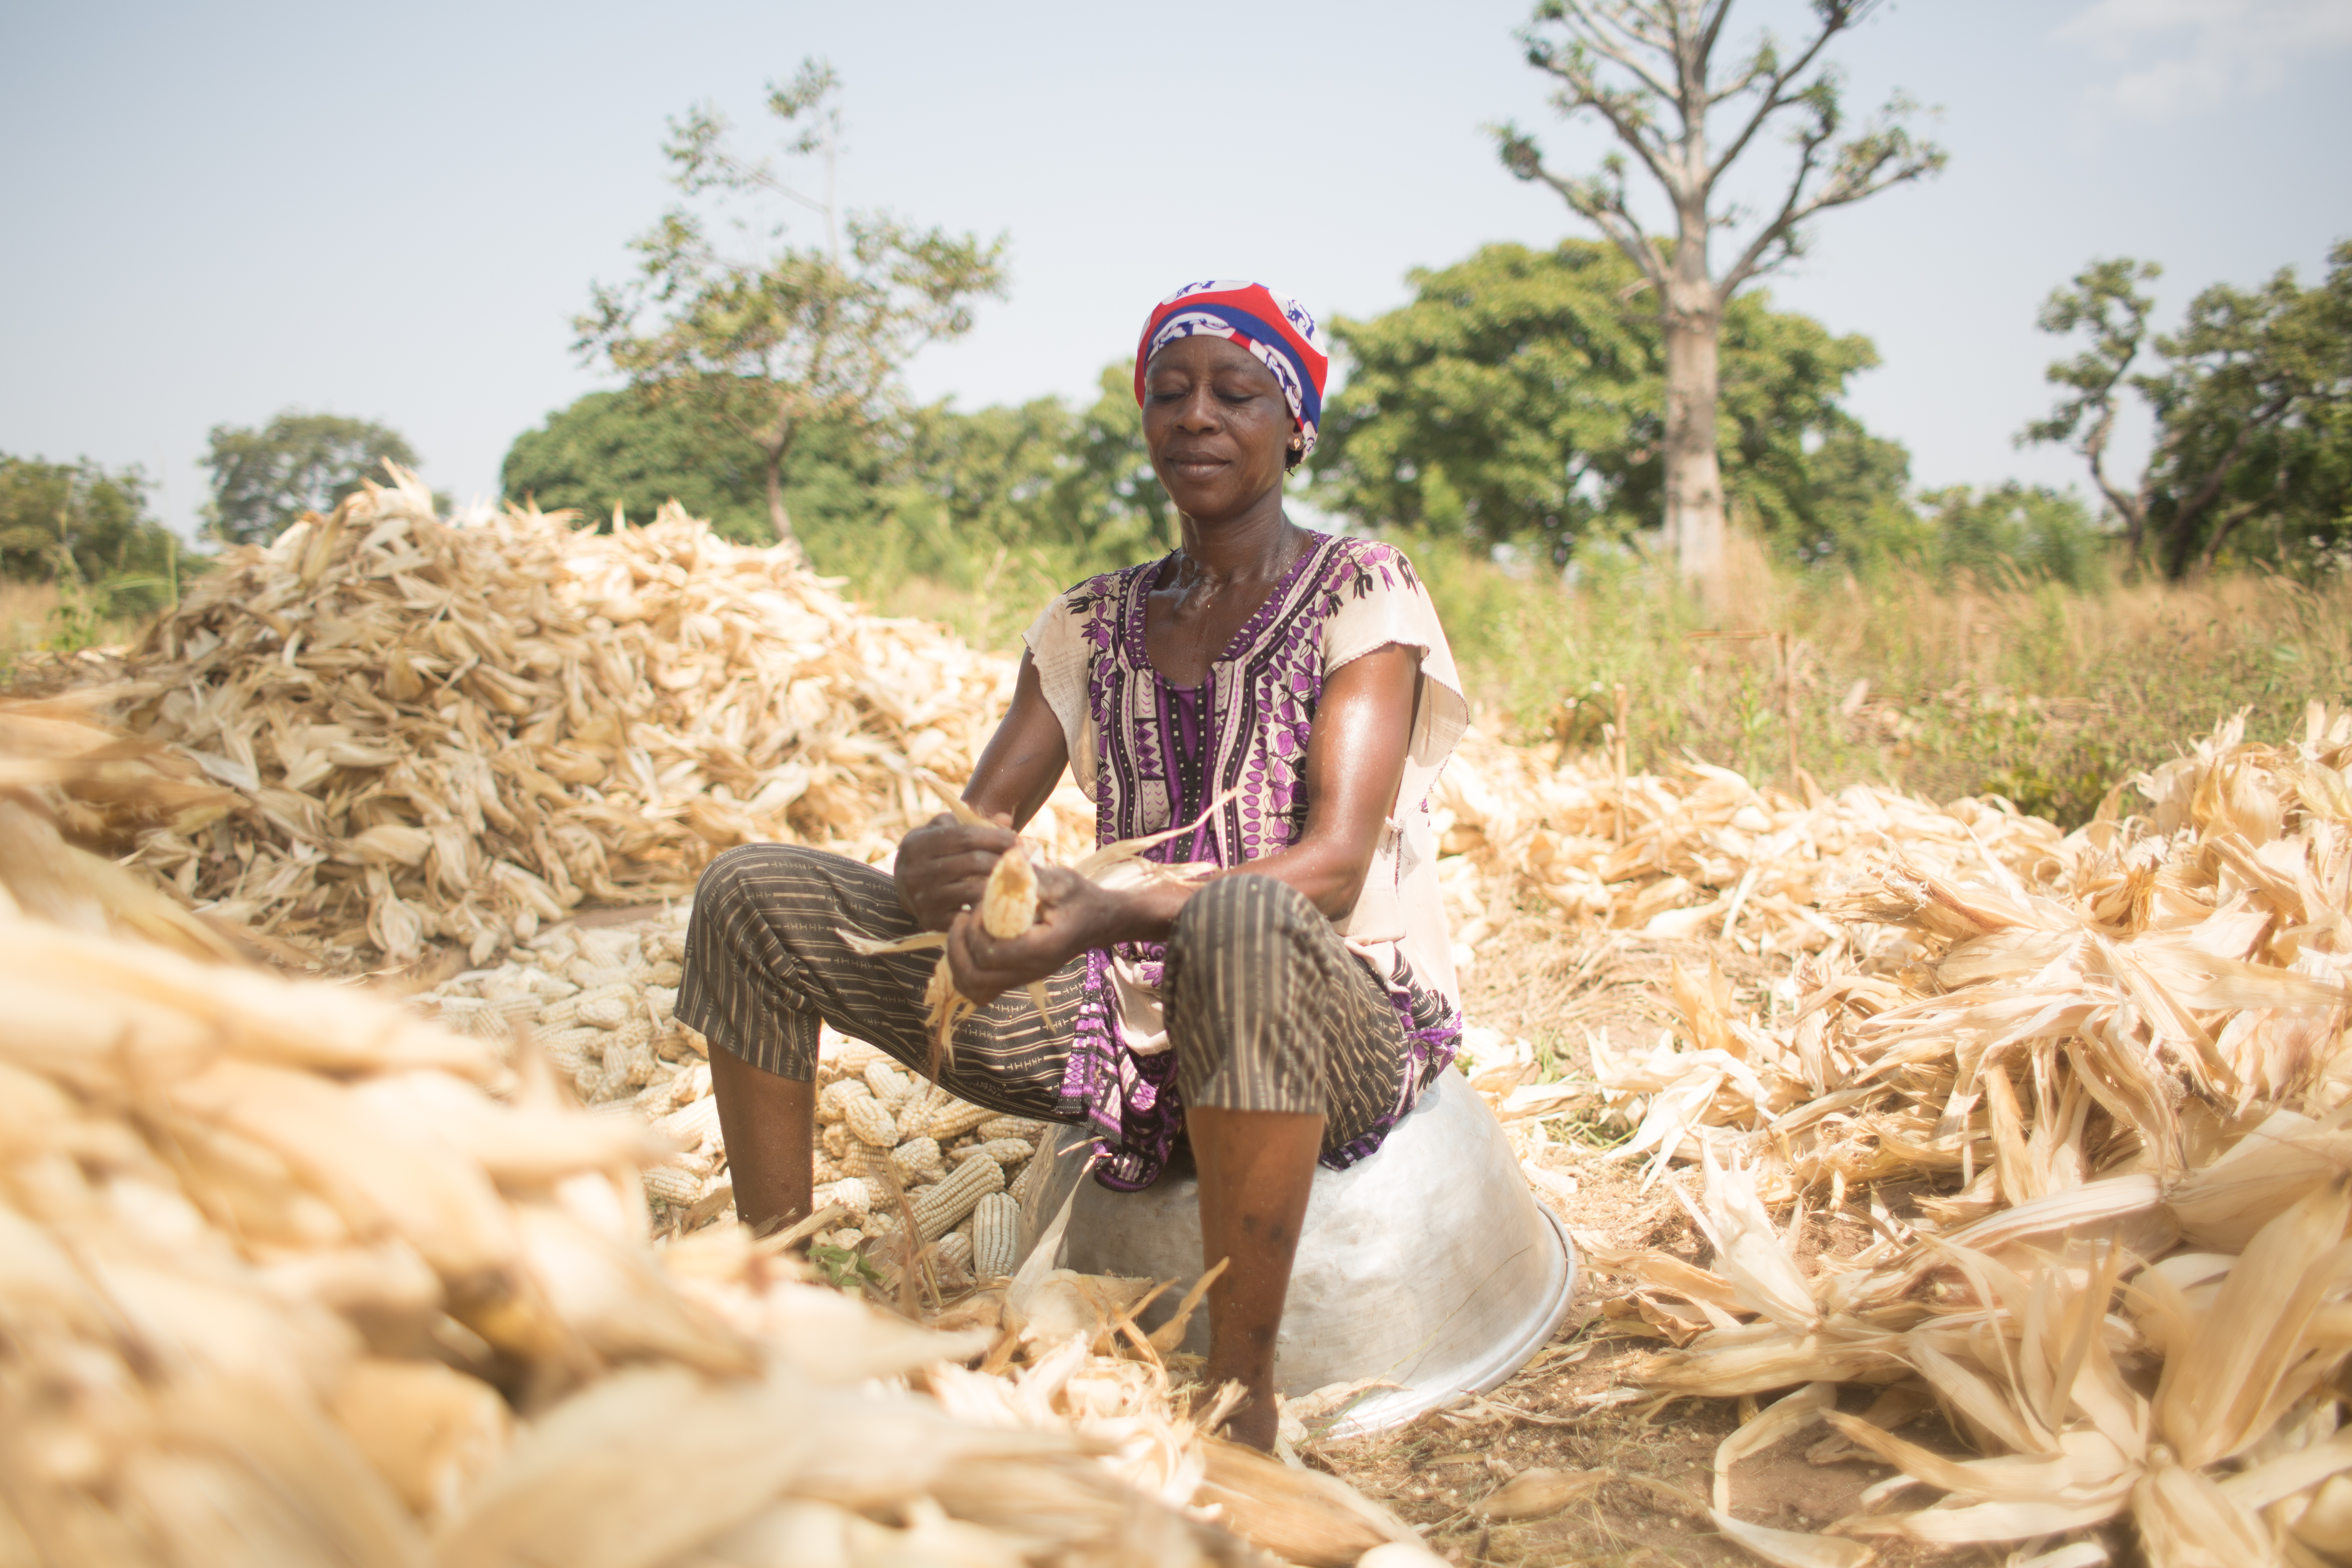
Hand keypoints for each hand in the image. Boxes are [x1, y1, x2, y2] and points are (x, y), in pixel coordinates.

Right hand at [894, 811, 1018, 931]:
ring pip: (974, 890)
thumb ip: (972, 822)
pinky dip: (987, 907)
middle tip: (1020, 859)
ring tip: (1015, 877)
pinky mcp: (931, 921)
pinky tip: (999, 899)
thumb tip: (1006, 820)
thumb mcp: (943, 831)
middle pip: (972, 862)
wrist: (904, 887)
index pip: (964, 836)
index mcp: (917, 844)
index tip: (1015, 839)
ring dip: (1000, 883)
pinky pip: (969, 915)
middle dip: (1002, 859)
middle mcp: (915, 872)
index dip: (995, 837)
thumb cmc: (933, 853)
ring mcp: (922, 899)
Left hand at [945, 865, 1118, 1003]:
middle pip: (974, 976)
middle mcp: (1030, 970)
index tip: (980, 903)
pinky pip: (980, 990)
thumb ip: (1032, 877)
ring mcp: (1022, 978)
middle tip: (961, 918)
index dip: (976, 928)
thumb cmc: (1080, 897)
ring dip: (957, 960)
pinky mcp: (1016, 977)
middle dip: (958, 946)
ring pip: (973, 987)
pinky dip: (966, 972)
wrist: (1099, 920)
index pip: (990, 953)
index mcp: (1042, 948)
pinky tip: (968, 946)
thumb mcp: (1061, 880)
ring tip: (961, 931)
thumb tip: (1005, 862)